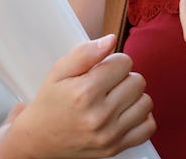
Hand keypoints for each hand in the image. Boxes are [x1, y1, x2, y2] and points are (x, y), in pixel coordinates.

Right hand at [0, 35, 155, 157]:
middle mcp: (99, 116)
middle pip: (137, 81)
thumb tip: (112, 39)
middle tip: (107, 84)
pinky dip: (140, 117)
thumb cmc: (49, 103)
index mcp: (84, 92)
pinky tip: (125, 113)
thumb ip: (85, 52)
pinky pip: (148, 127)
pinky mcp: (115, 148)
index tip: (102, 69)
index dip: (114, 61)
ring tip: (115, 98)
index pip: (124, 63)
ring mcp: (108, 135)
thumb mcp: (59, 72)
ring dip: (133, 96)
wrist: (37, 141)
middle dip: (124, 77)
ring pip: (145, 101)